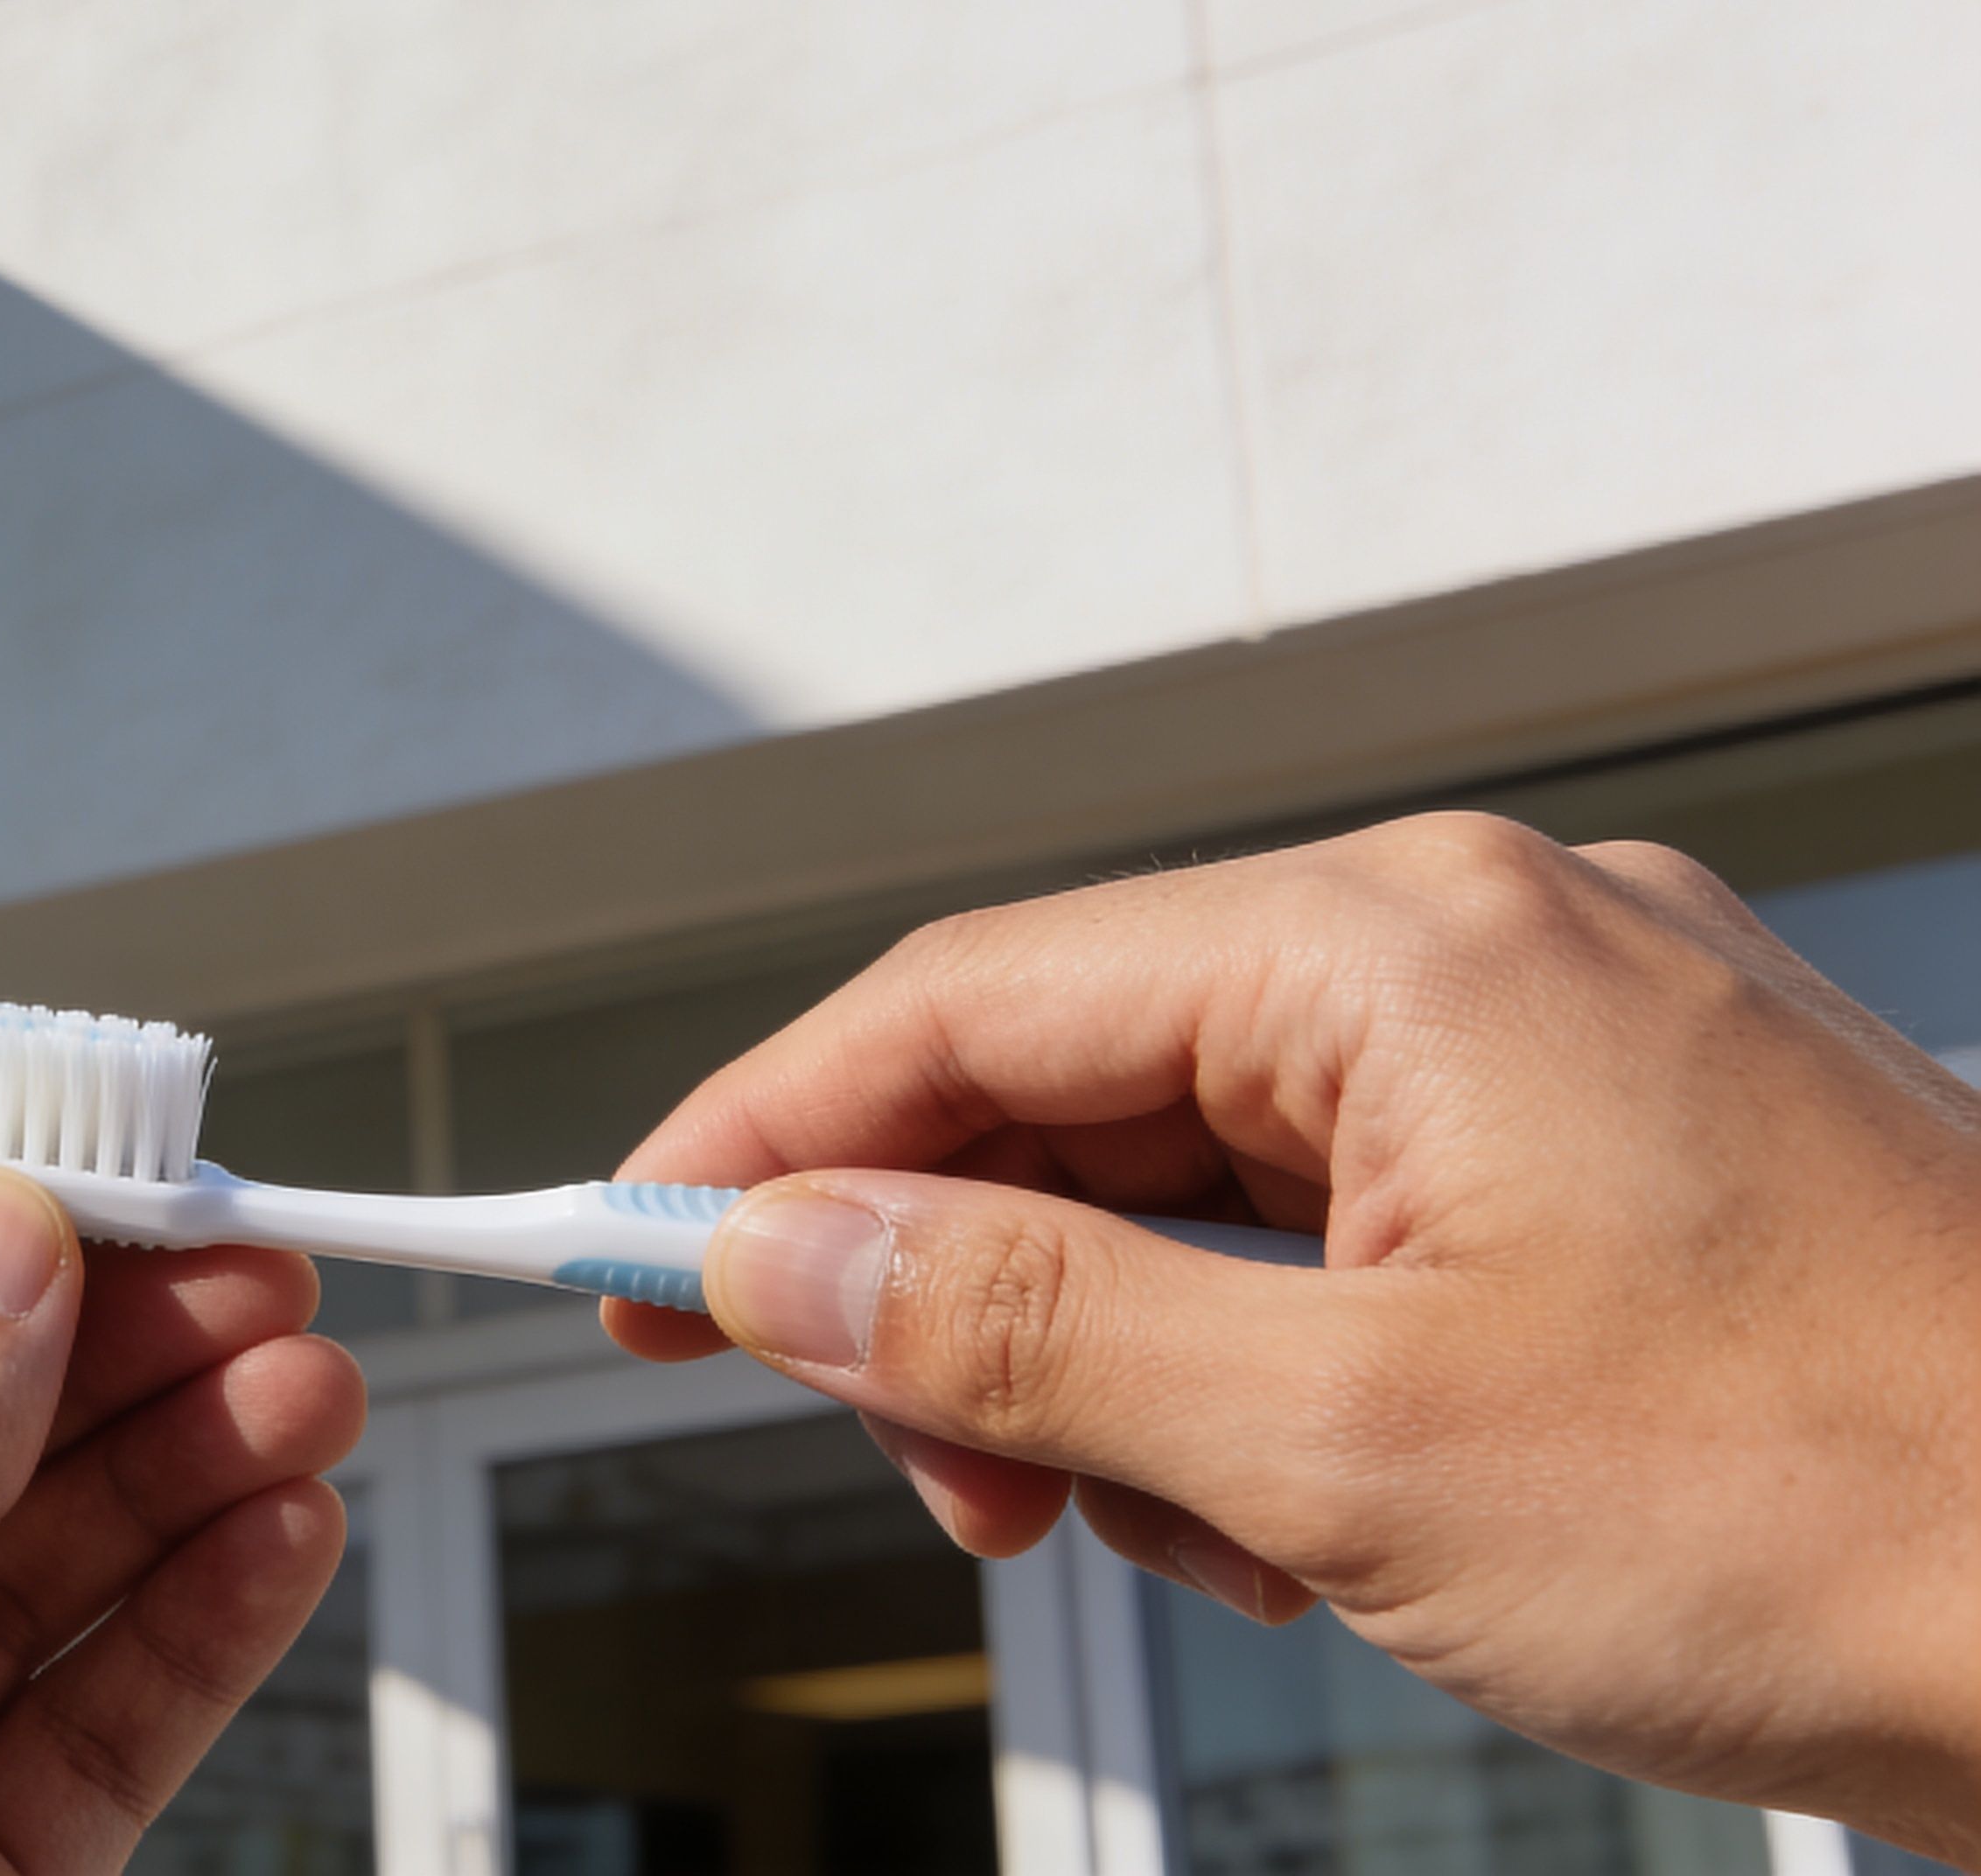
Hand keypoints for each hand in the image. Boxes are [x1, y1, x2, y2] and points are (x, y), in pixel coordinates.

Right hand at [602, 813, 1980, 1861]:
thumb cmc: (1859, 1522)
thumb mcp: (1345, 1452)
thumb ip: (1023, 1327)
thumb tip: (785, 1253)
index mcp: (1405, 941)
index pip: (970, 997)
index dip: (768, 1140)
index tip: (625, 1259)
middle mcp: (1484, 946)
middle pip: (1085, 1082)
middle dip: (979, 1298)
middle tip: (955, 1491)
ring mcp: (1570, 1054)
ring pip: (1213, 1178)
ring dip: (1137, 1367)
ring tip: (1202, 1540)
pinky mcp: (1627, 1169)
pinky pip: (1350, 1237)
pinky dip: (1278, 1381)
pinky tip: (1328, 1522)